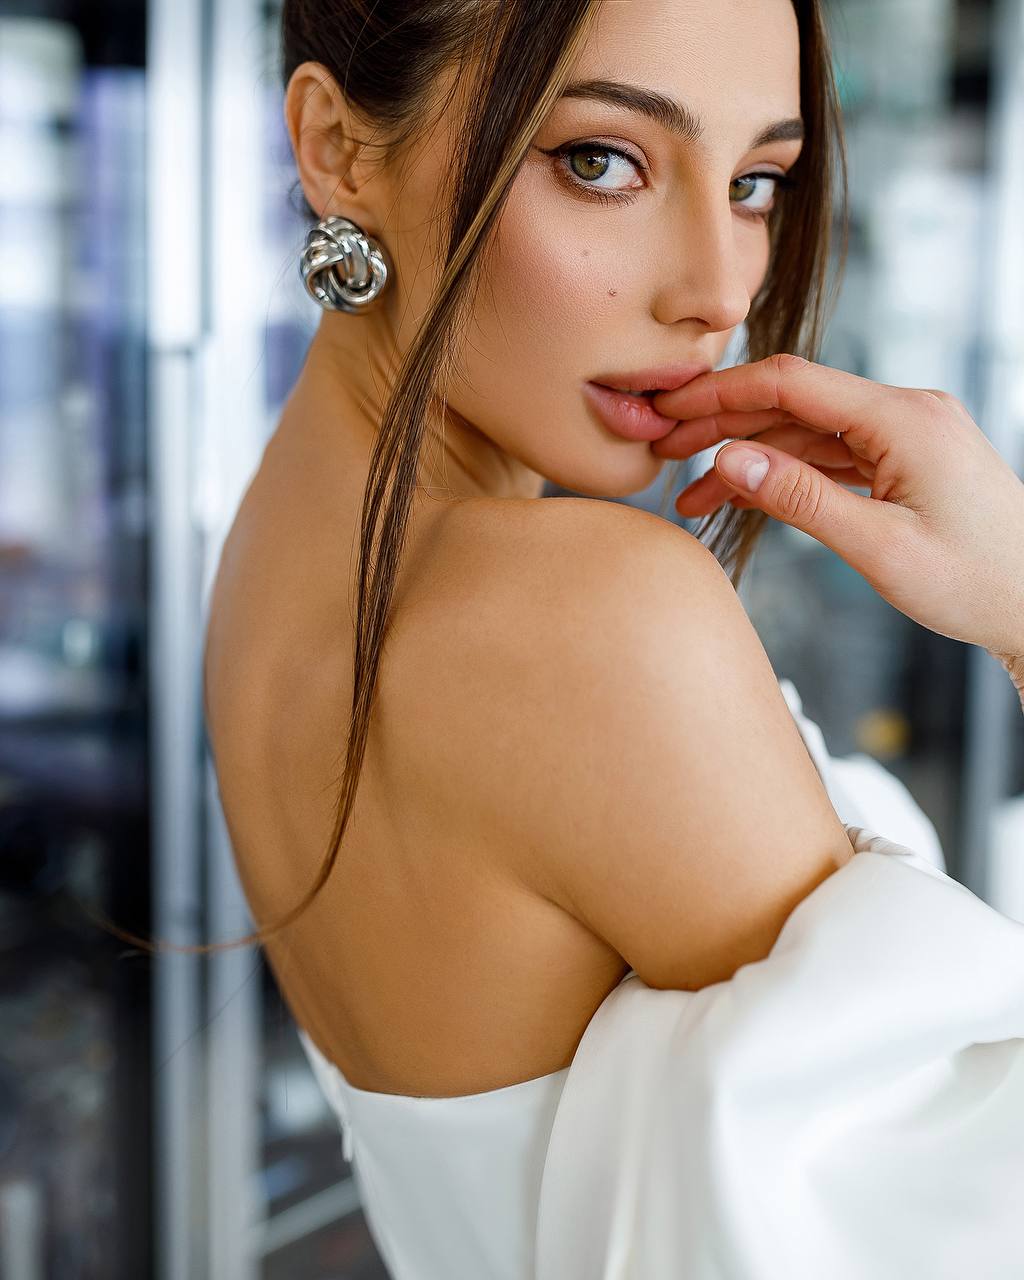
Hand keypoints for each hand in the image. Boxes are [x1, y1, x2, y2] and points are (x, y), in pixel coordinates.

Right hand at [650, 354, 1023, 660]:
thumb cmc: (975, 583)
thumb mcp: (880, 548)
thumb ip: (801, 499)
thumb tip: (729, 460)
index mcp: (904, 419)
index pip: (792, 384)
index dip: (722, 394)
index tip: (671, 411)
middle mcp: (906, 413)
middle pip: (793, 404)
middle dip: (724, 426)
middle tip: (664, 452)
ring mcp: (907, 436)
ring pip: (807, 434)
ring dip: (749, 460)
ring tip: (692, 497)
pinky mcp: (906, 461)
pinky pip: (831, 458)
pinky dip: (786, 476)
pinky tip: (744, 497)